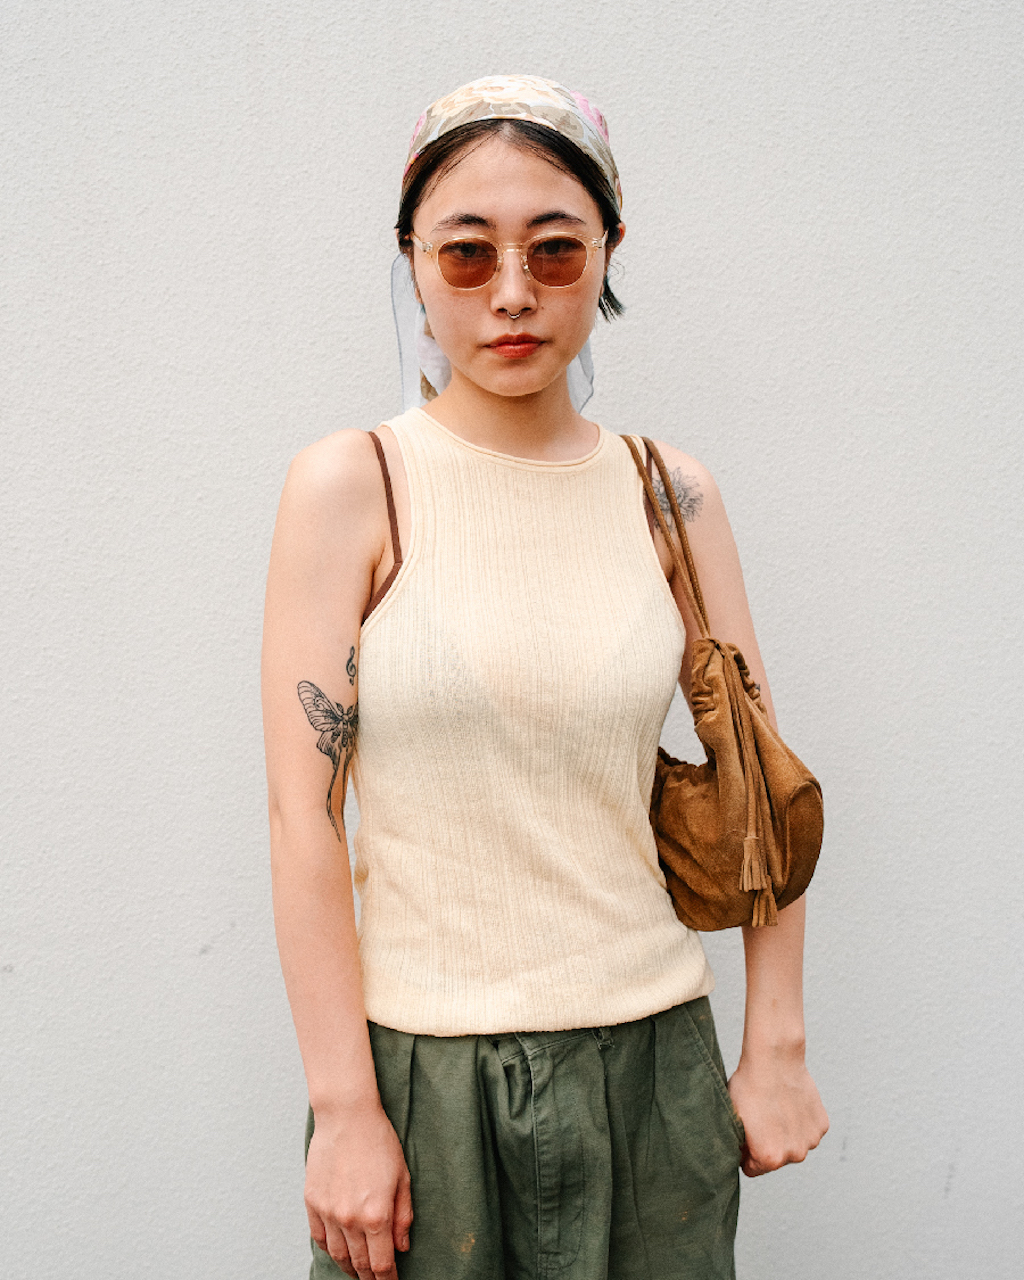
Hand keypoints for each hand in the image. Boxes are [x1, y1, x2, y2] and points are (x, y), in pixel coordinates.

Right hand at [305, 1101, 412, 1279]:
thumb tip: (402, 1246)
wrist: (347, 1115)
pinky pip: (319, 1237)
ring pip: (338, 1255)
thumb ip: (403, 1216)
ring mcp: (328, 1212)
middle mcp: (350, 1219)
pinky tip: (337, 1250)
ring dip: (349, 1267)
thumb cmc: (378, 1140)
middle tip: (375, 1279)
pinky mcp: (312, 1201)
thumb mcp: (403, 1177)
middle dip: (369, 1277)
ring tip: (357, 1270)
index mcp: (377, 1215)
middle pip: (359, 1264)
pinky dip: (329, 1249)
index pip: (382, 1265)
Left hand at [728, 1046, 828, 1177]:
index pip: (753, 1168)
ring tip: (775, 1110)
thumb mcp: (732, 1120)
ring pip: (793, 1145)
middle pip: (775, 1158)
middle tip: (760, 1119)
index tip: (745, 1136)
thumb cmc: (749, 1087)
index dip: (746, 1152)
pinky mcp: (821, 1125)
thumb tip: (741, 1157)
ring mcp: (810, 1140)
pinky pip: (807, 1130)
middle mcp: (794, 1155)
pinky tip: (789, 1104)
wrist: (773, 1059)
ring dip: (786, 1135)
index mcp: (769, 1158)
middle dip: (767, 1144)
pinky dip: (800, 1122)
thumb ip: (739, 1147)